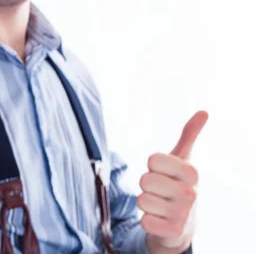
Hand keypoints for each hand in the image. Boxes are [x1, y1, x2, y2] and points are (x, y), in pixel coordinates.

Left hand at [138, 110, 208, 253]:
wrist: (182, 225)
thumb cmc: (177, 184)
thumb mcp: (183, 160)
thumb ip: (189, 135)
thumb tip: (204, 111)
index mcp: (192, 172)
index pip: (152, 160)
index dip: (153, 166)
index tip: (164, 172)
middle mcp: (191, 193)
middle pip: (144, 180)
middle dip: (147, 185)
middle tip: (160, 191)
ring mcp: (183, 214)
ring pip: (141, 200)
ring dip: (146, 203)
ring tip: (160, 205)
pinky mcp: (172, 232)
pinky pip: (143, 221)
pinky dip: (146, 221)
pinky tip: (159, 220)